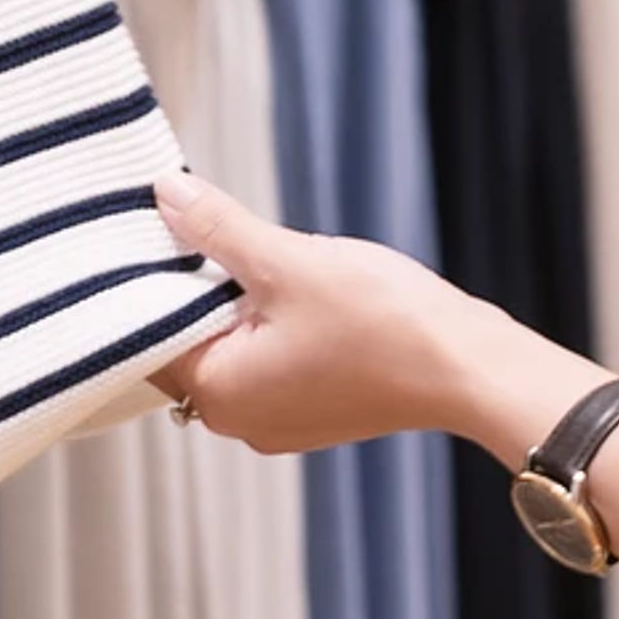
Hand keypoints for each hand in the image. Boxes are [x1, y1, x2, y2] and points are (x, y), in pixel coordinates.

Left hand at [156, 172, 591, 458]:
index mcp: (217, 392)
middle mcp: (237, 420)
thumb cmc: (383, 321)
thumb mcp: (290, 261)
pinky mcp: (313, 412)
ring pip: (233, 350)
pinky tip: (303, 291)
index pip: (150, 330)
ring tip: (269, 258)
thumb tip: (165, 195)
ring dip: (242, 304)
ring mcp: (277, 422)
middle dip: (202, 286)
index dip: (155, 274)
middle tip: (218, 230)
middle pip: (189, 342)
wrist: (468, 368)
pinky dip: (274, 327)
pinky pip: (270, 364)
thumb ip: (220, 228)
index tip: (164, 225)